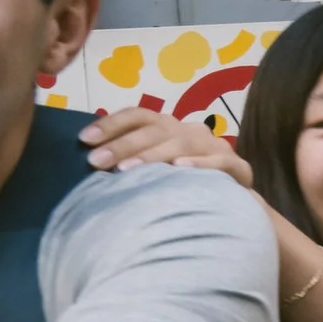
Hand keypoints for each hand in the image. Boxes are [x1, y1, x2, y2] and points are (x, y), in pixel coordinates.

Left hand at [81, 107, 252, 186]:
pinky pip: (219, 162)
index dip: (111, 124)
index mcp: (170, 128)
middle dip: (123, 145)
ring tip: (126, 171)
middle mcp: (192, 132)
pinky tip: (178, 169)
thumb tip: (88, 163)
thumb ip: (130, 163)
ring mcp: (216, 147)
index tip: (83, 139)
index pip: (139, 116)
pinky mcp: (239, 167)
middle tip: (95, 161)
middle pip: (156, 130)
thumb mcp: (155, 170)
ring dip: (152, 155)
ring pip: (182, 143)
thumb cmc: (185, 187)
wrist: (233, 205)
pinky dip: (199, 164)